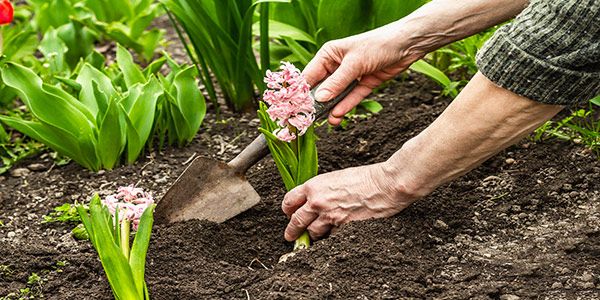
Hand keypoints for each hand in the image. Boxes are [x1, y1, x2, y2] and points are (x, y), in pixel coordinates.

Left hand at [281, 161, 419, 240]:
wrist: (385, 185)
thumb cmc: (365, 178)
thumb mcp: (336, 177)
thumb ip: (322, 190)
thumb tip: (314, 200)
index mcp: (314, 186)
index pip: (289, 200)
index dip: (287, 209)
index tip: (288, 214)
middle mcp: (318, 202)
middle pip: (296, 221)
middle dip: (291, 231)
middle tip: (290, 236)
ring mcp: (329, 216)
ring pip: (312, 232)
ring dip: (313, 234)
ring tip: (316, 235)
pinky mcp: (342, 228)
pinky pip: (330, 237)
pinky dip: (330, 237)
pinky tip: (334, 233)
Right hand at [303, 26, 423, 125]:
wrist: (407, 45)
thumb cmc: (378, 45)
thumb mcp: (354, 63)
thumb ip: (337, 83)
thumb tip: (319, 98)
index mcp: (328, 55)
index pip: (310, 76)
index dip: (302, 92)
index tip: (297, 107)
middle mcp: (336, 66)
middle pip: (322, 88)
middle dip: (317, 103)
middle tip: (309, 119)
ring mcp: (350, 76)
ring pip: (337, 96)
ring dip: (332, 108)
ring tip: (327, 122)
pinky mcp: (363, 84)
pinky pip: (351, 98)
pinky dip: (345, 107)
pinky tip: (337, 116)